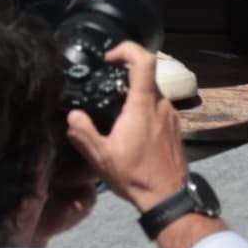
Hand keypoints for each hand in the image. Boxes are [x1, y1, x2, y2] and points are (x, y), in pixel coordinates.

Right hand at [63, 39, 190, 216]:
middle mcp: (161, 105)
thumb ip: (82, 132)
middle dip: (125, 77)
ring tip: (115, 116)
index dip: (126, 50)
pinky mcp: (175, 128)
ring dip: (134, 97)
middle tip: (105, 90)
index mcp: (143, 105)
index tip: (109, 59)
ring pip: (153, 93)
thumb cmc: (136, 176)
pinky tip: (131, 132)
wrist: (168, 197)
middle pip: (146, 76)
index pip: (143, 60)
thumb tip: (72, 115)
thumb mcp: (100, 156)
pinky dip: (144, 111)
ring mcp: (171, 116)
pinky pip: (159, 109)